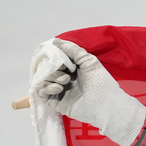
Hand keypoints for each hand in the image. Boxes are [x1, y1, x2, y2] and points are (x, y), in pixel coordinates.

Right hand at [31, 38, 145, 145]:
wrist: (105, 105)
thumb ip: (73, 50)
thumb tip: (55, 41)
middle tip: (66, 71)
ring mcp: (60, 90)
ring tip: (65, 81)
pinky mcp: (55, 102)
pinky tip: (58, 88)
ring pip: (44, 78)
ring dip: (52, 77)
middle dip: (54, 67)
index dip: (56, 56)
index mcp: (74, 69)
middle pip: (49, 68)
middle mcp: (66, 79)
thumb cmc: (101, 83)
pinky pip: (41, 91)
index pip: (57, 60)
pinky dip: (46, 87)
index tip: (62, 58)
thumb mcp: (89, 61)